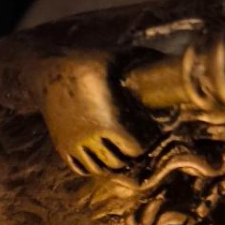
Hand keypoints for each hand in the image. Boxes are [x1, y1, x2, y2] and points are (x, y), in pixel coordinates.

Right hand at [41, 53, 145, 175]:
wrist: (46, 73)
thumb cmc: (86, 63)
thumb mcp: (118, 57)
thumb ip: (146, 59)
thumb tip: (178, 55)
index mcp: (109, 120)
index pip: (133, 149)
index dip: (144, 147)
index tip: (149, 139)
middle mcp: (91, 137)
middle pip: (117, 162)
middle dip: (129, 159)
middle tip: (138, 151)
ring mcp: (75, 144)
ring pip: (98, 169)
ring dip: (112, 167)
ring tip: (121, 159)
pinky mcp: (62, 146)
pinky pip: (80, 168)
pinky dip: (92, 168)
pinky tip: (101, 160)